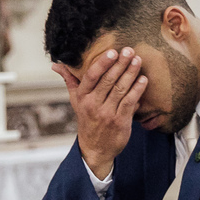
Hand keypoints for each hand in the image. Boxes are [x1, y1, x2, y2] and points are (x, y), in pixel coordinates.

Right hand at [56, 47, 147, 178]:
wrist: (95, 148)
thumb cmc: (87, 120)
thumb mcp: (76, 101)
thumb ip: (70, 81)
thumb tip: (56, 65)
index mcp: (82, 97)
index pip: (91, 76)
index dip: (102, 63)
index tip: (112, 52)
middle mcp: (93, 104)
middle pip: (108, 80)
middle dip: (120, 64)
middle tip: (130, 50)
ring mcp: (107, 113)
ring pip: (120, 90)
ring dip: (130, 74)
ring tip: (138, 60)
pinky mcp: (120, 121)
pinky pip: (129, 102)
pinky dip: (137, 90)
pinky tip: (143, 80)